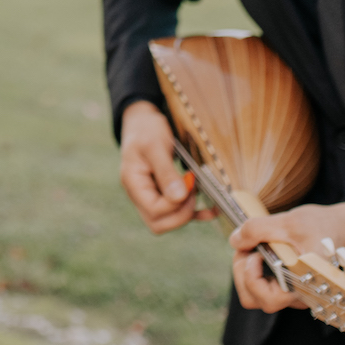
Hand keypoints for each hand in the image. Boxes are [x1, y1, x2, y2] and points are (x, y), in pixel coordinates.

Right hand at [117, 100, 214, 232]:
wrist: (142, 120)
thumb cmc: (146, 129)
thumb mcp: (155, 146)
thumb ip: (165, 172)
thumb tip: (178, 197)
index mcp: (133, 183)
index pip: (154, 211)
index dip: (175, 203)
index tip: (188, 181)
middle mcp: (139, 195)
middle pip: (159, 223)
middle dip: (181, 212)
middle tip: (193, 190)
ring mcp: (150, 196)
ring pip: (168, 221)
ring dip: (187, 212)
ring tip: (197, 190)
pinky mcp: (162, 194)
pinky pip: (177, 213)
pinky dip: (195, 213)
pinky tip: (210, 209)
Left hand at [228, 200, 344, 312]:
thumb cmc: (324, 226)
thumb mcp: (290, 221)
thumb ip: (258, 229)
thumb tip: (235, 241)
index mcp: (302, 287)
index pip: (266, 298)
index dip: (251, 276)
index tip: (255, 251)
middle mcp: (297, 295)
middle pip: (254, 298)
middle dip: (242, 271)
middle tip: (246, 245)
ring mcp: (293, 291)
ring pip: (256, 293)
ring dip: (245, 269)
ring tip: (252, 245)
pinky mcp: (289, 283)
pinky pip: (263, 284)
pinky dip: (254, 268)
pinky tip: (260, 248)